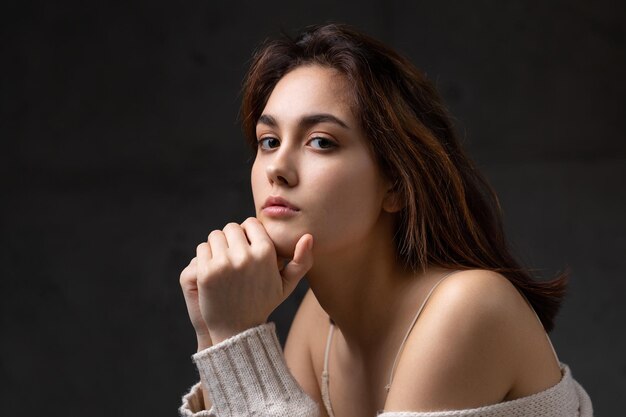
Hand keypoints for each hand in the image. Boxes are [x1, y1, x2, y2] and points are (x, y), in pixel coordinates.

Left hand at [182, 217, 313, 344]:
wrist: (237, 329)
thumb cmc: (263, 303)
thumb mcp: (286, 284)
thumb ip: (302, 261)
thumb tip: (309, 237)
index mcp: (266, 253)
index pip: (251, 223)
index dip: (248, 233)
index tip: (248, 247)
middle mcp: (245, 256)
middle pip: (231, 227)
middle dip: (232, 238)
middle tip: (234, 255)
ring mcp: (224, 264)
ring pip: (215, 236)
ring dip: (218, 245)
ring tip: (224, 262)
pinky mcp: (206, 272)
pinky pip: (202, 249)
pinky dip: (205, 256)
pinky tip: (213, 269)